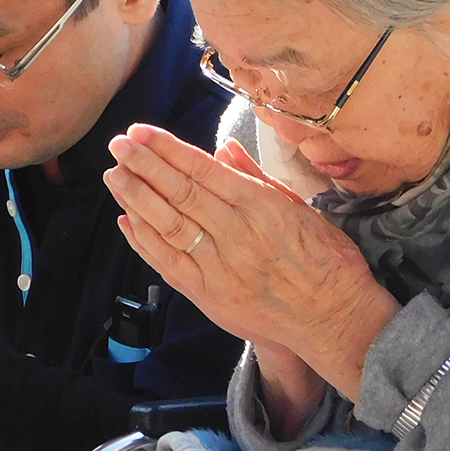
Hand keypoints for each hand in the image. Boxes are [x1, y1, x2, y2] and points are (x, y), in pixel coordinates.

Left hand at [104, 125, 396, 402]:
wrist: (336, 318)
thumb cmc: (327, 260)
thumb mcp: (300, 206)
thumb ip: (257, 177)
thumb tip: (224, 149)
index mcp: (260, 206)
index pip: (202, 170)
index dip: (167, 149)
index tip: (141, 132)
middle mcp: (236, 234)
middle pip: (179, 194)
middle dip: (144, 166)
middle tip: (117, 145)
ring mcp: (220, 267)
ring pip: (168, 226)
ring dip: (136, 199)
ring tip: (114, 175)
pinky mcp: (211, 296)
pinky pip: (169, 265)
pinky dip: (145, 242)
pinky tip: (126, 220)